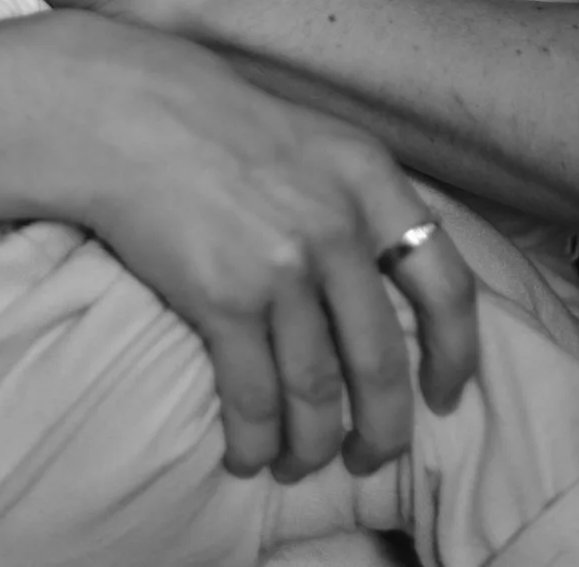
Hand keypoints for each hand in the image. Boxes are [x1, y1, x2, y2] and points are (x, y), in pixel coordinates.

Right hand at [40, 12, 480, 480]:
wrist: (122, 113)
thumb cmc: (212, 123)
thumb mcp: (315, 141)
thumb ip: (359, 202)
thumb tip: (391, 282)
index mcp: (371, 181)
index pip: (447, 287)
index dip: (456, 356)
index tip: (445, 396)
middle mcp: (338, 228)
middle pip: (381, 361)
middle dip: (383, 430)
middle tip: (371, 458)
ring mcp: (282, 267)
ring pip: (317, 391)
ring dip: (312, 446)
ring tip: (300, 466)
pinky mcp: (223, 299)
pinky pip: (254, 395)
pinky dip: (255, 440)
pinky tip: (248, 456)